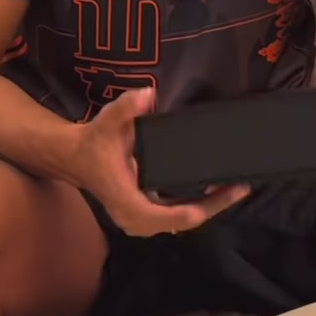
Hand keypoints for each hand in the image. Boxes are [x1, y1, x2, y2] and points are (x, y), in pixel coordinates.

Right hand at [69, 88, 249, 236]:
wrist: (74, 157)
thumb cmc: (94, 142)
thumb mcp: (107, 121)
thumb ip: (126, 107)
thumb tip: (147, 94)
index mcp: (129, 203)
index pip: (169, 216)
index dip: (198, 208)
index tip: (222, 193)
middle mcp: (136, 219)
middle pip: (184, 221)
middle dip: (214, 206)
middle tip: (241, 187)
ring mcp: (141, 220)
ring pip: (182, 220)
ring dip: (209, 207)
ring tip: (235, 188)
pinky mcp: (145, 214)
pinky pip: (176, 214)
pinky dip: (197, 204)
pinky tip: (216, 190)